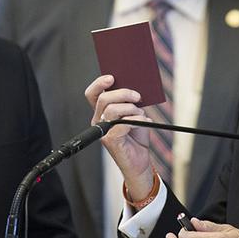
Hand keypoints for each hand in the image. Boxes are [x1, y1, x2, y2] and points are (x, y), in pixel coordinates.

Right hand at [85, 75, 153, 198]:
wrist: (140, 160)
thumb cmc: (136, 136)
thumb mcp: (135, 114)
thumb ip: (131, 102)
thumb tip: (136, 88)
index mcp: (102, 111)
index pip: (93, 94)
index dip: (99, 84)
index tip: (112, 77)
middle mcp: (99, 120)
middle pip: (104, 99)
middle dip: (123, 94)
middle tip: (138, 96)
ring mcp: (103, 132)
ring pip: (112, 110)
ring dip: (131, 109)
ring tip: (141, 113)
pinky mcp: (110, 141)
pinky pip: (122, 124)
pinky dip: (136, 120)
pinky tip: (145, 121)